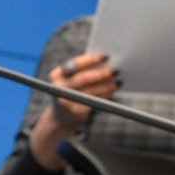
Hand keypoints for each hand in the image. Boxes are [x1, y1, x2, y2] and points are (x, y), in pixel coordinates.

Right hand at [29, 51, 119, 170]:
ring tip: (118, 81)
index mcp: (57, 74)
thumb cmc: (71, 90)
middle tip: (115, 70)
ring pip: (91, 91)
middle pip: (83, 78)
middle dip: (101, 74)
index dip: (91, 60)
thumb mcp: (71, 78)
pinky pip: (94, 102)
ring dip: (107, 86)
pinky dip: (105, 95)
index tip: (106, 56)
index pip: (75, 64)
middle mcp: (59, 88)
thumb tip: (107, 62)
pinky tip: (112, 91)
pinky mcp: (76, 113)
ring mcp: (67, 102)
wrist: (60, 117)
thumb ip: (83, 69)